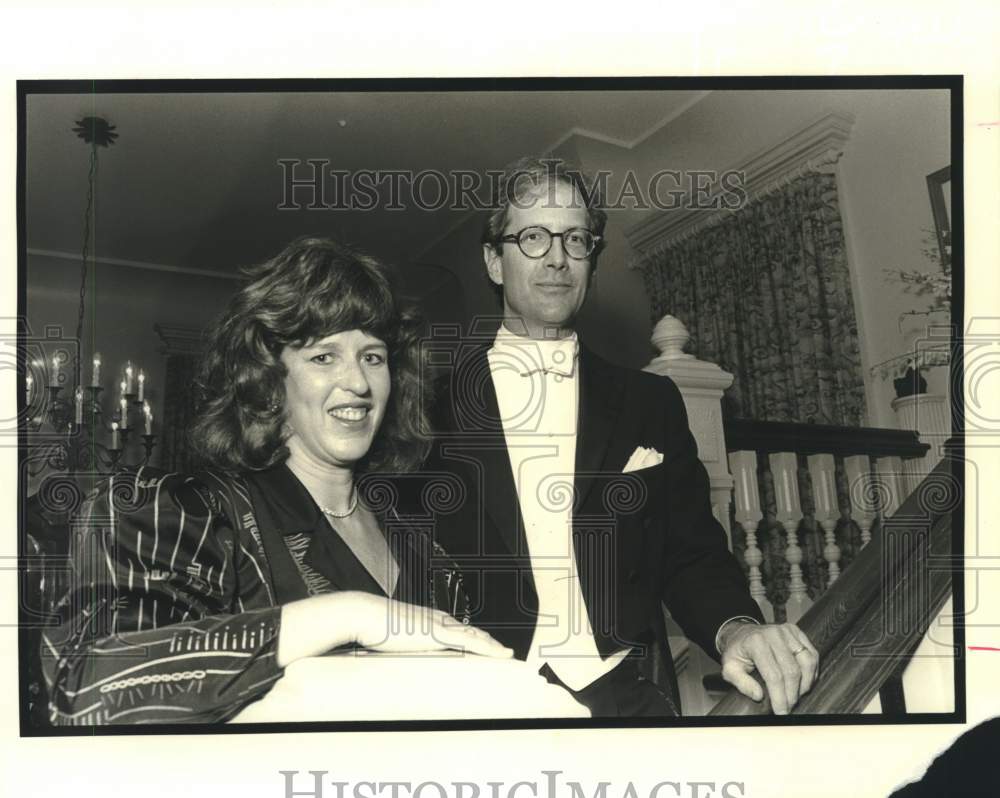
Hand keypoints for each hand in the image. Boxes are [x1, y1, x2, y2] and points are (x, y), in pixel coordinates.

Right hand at [277, 591, 512, 666]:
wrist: (363, 614)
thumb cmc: (371, 625)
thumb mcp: (390, 635)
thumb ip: (400, 642)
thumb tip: (399, 652)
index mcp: (428, 619)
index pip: (458, 629)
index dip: (475, 637)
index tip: (487, 645)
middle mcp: (438, 619)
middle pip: (472, 631)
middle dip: (489, 642)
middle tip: (506, 652)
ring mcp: (439, 625)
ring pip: (475, 636)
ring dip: (493, 645)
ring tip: (507, 654)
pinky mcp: (436, 633)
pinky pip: (469, 642)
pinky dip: (487, 648)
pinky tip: (499, 653)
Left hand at [719, 621, 818, 714]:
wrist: (741, 633)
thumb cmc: (737, 652)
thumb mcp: (729, 668)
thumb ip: (741, 683)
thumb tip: (758, 696)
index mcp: (756, 642)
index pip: (773, 675)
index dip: (779, 697)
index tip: (781, 712)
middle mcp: (774, 634)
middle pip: (792, 671)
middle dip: (792, 695)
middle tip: (789, 708)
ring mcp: (787, 631)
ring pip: (807, 662)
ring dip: (805, 684)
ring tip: (797, 696)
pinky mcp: (797, 632)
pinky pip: (812, 654)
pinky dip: (812, 672)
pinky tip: (804, 683)